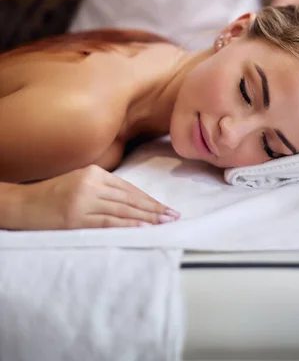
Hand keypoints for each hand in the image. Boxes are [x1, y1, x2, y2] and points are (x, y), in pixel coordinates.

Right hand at [18, 165, 179, 229]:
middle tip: (173, 217)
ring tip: (164, 224)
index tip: (165, 208)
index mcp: (94, 173)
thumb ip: (103, 187)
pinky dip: (127, 225)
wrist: (24, 204)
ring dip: (146, 218)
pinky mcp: (77, 218)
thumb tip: (132, 202)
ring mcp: (84, 201)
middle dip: (154, 209)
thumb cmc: (54, 194)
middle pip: (129, 199)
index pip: (129, 188)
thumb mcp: (80, 181)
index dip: (149, 200)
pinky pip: (107, 222)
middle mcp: (91, 184)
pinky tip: (141, 228)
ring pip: (122, 210)